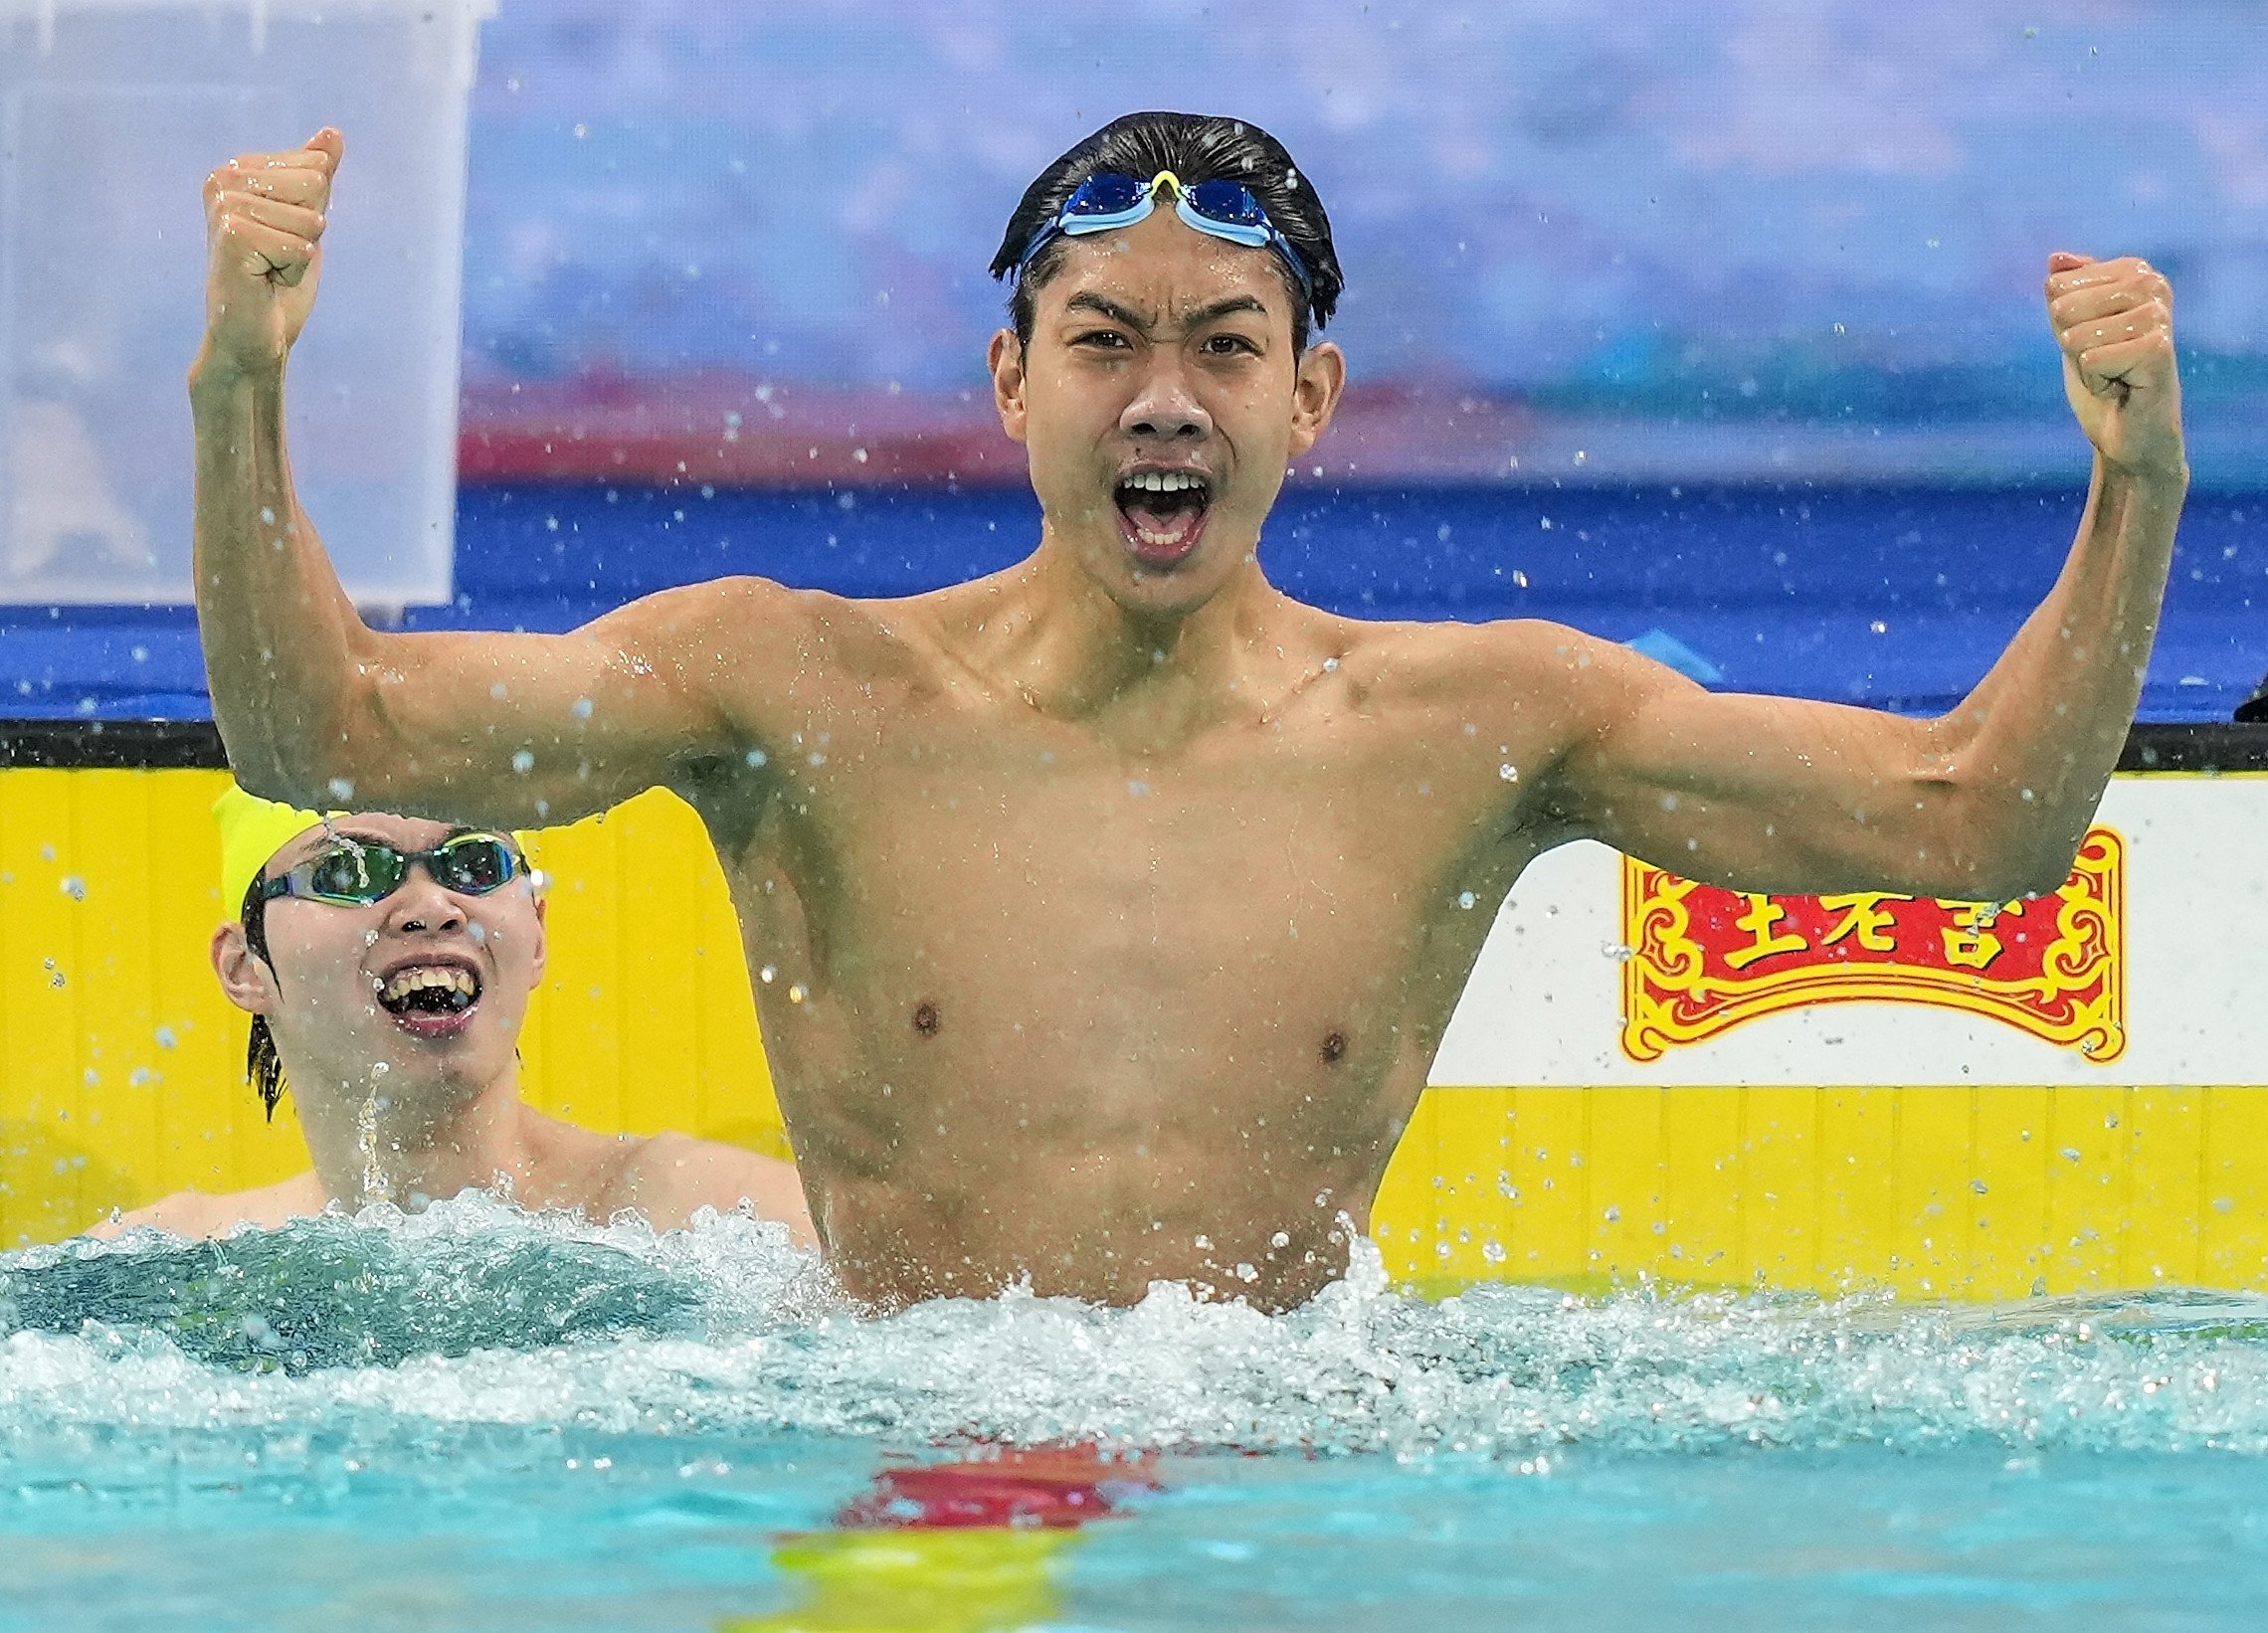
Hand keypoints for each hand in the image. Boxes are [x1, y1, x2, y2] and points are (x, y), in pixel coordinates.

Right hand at [196, 129, 342, 378]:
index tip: (282, 239)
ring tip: (269, 270)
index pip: (315, 168)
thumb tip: (333, 134)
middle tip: (277, 258)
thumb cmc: (278, 282)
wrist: (254, 336)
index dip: (312, 214)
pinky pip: (302, 247)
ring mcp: (224, 206)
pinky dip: (293, 272)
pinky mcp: (231, 235)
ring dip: (301, 256)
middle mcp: (222, 179)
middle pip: (315, 185)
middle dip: (309, 233)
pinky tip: (265, 281)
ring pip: (311, 219)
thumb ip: (316, 177)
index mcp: (236, 169)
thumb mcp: (306, 221)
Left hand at [2045, 251, 2184, 479]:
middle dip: (2071, 345)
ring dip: (2085, 367)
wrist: (2128, 433)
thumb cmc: (2103, 380)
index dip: (2064, 326)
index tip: (2094, 342)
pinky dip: (2096, 383)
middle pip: (2064, 308)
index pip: (2058, 287)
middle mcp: (2152, 285)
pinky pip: (2090, 360)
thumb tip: (2055, 258)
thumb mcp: (2073, 330)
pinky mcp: (2157, 348)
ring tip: (2114, 374)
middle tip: (2103, 362)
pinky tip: (2122, 387)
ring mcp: (2158, 315)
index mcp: (2135, 273)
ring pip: (2075, 336)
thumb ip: (2066, 293)